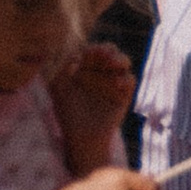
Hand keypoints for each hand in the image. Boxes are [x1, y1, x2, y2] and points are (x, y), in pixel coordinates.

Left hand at [52, 40, 137, 169]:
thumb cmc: (68, 115)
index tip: (86, 53)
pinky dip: (125, 78)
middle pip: (110, 52)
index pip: (93, 51)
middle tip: (103, 54)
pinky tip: (116, 82)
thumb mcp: (60, 90)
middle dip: (107, 50)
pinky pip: (130, 80)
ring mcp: (115, 82)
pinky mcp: (124, 94)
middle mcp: (103, 72)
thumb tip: (74, 57)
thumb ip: (63, 71)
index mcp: (87, 67)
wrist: (82, 140)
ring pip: (123, 61)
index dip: (91, 49)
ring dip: (119, 58)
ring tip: (112, 63)